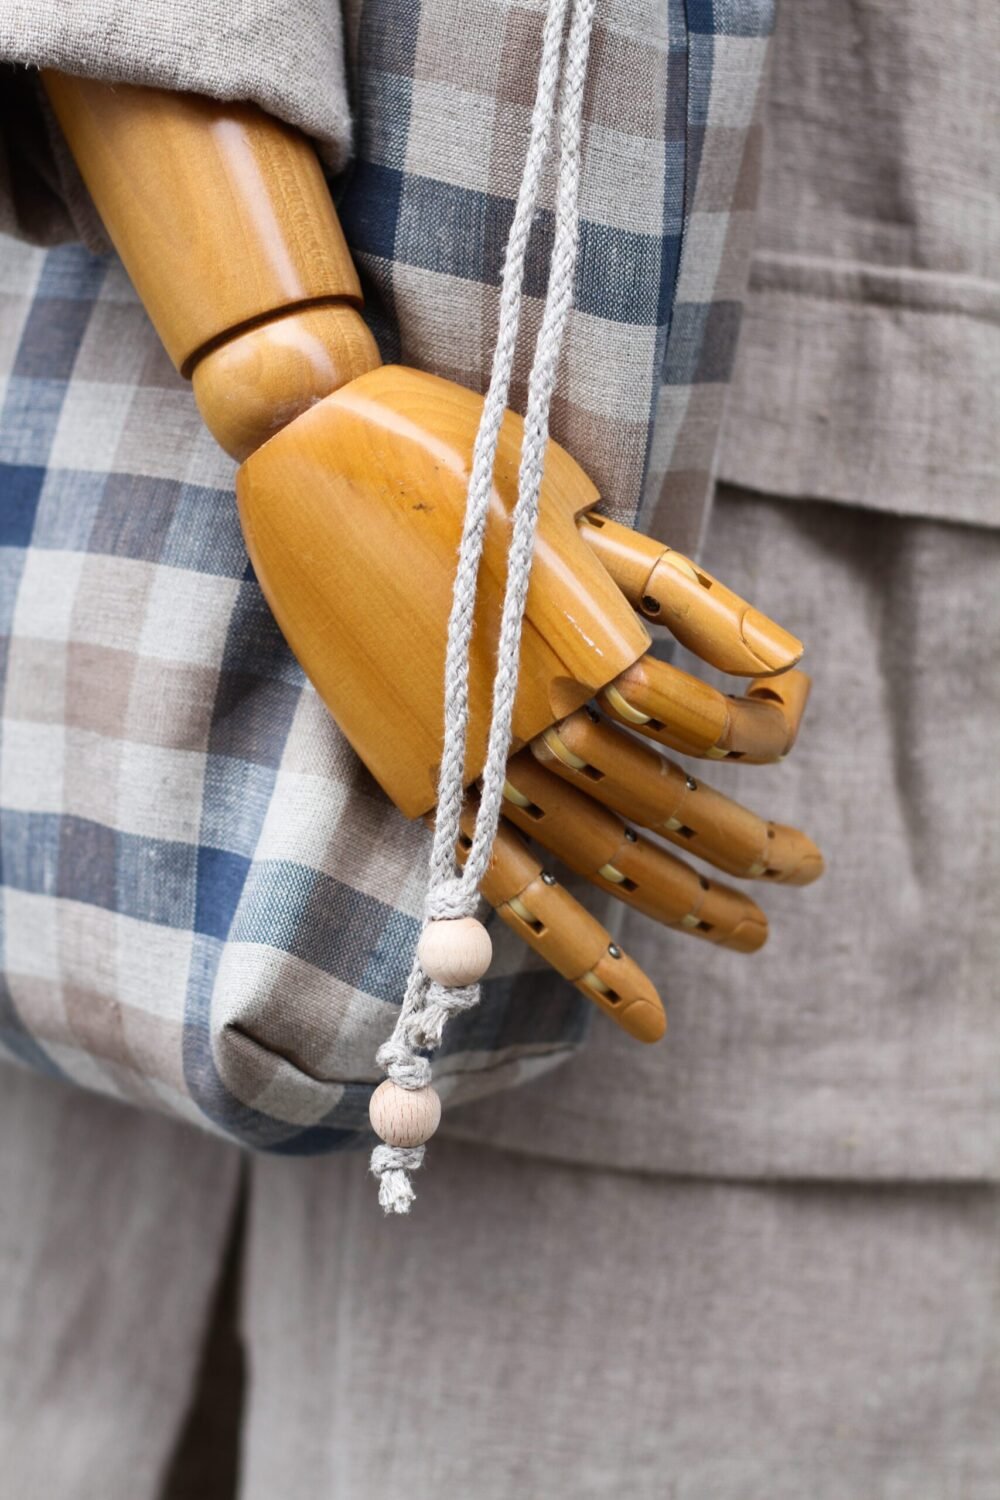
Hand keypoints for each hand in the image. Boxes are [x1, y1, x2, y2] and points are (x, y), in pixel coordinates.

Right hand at [237, 365, 822, 1042]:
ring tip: (753, 932)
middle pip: (663, 798)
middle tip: (808, 869)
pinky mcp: (425, 778)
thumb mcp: (583, 506)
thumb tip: (793, 667)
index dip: (762, 730)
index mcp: (583, 633)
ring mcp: (475, 753)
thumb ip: (685, 593)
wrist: (313, 454)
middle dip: (745, 840)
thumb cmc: (459, 460)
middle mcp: (535, 708)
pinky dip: (578, 948)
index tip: (779, 722)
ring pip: (600, 850)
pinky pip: (509, 885)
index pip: (706, 720)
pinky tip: (638, 1006)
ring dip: (684, 899)